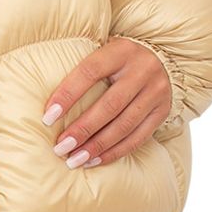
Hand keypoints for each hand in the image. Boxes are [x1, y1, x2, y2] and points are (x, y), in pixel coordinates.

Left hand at [40, 37, 172, 167]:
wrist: (163, 58)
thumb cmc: (120, 59)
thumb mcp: (104, 51)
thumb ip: (83, 69)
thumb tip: (48, 103)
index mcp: (122, 51)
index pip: (90, 72)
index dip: (67, 95)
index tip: (48, 117)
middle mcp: (142, 70)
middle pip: (110, 105)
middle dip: (82, 129)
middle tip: (60, 147)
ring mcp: (156, 92)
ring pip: (124, 125)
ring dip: (97, 146)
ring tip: (74, 160)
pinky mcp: (162, 111)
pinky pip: (138, 138)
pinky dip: (114, 152)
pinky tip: (94, 160)